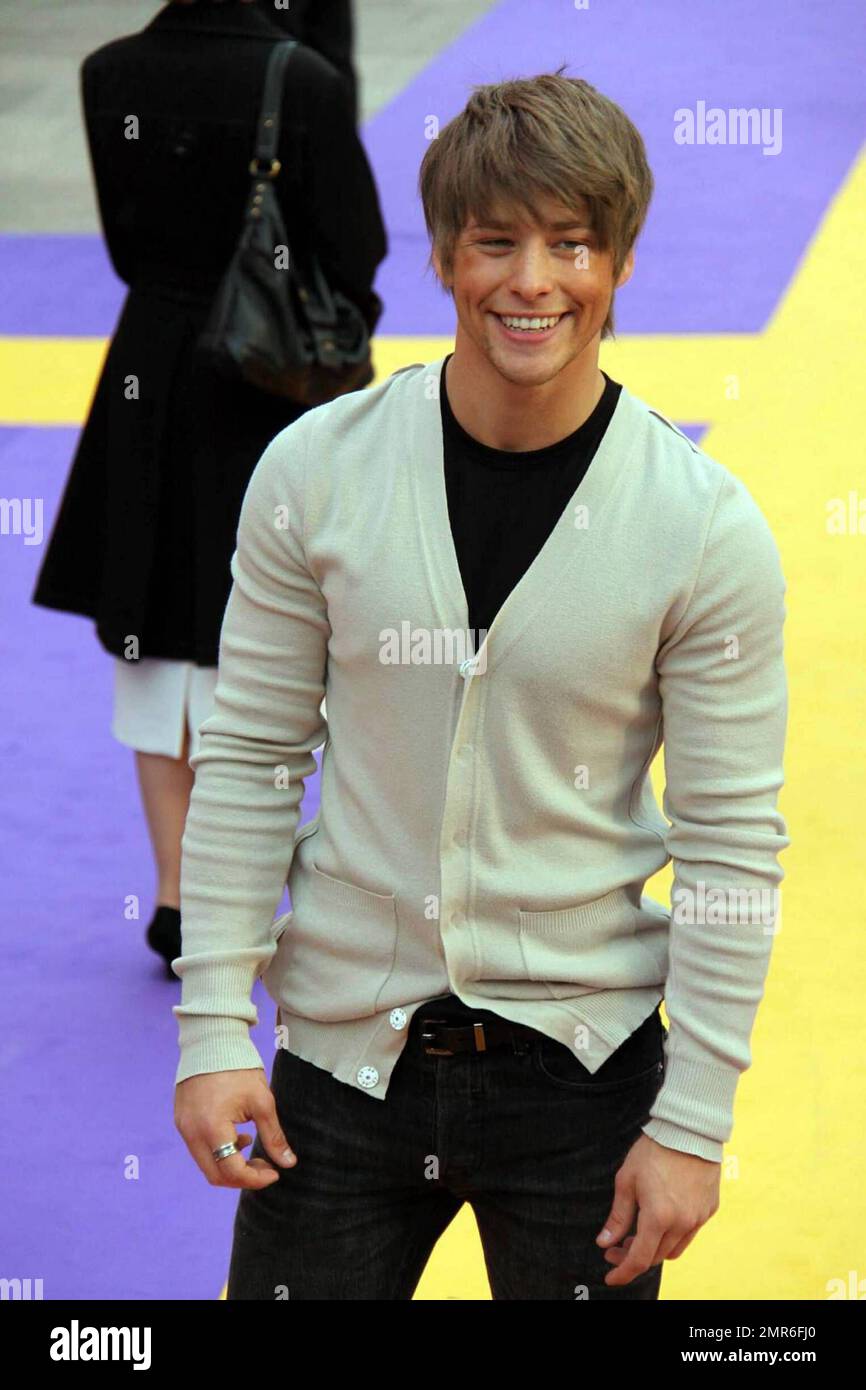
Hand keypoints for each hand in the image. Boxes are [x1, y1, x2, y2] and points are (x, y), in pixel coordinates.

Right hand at [174, 1068, 297, 1188]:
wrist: (211, 1040)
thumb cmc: (239, 1068)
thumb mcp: (262, 1102)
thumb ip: (273, 1136)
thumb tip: (288, 1163)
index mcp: (211, 1128)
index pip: (232, 1171)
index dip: (256, 1179)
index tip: (274, 1173)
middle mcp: (191, 1132)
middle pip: (215, 1175)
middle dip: (242, 1177)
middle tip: (264, 1166)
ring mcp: (183, 1127)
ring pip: (206, 1164)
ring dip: (229, 1165)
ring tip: (251, 1146)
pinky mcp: (181, 1120)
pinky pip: (199, 1149)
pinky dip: (218, 1152)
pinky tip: (236, 1136)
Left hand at [596, 1134, 720, 1285]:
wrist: (689, 1129)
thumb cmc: (653, 1151)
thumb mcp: (627, 1181)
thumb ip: (618, 1217)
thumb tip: (604, 1242)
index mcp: (658, 1217)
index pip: (639, 1259)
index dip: (622, 1272)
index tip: (610, 1277)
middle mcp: (682, 1223)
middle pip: (656, 1257)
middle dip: (634, 1257)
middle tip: (616, 1246)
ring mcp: (698, 1218)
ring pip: (674, 1249)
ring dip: (654, 1248)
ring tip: (638, 1233)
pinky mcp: (709, 1210)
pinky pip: (689, 1233)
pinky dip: (673, 1234)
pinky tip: (662, 1218)